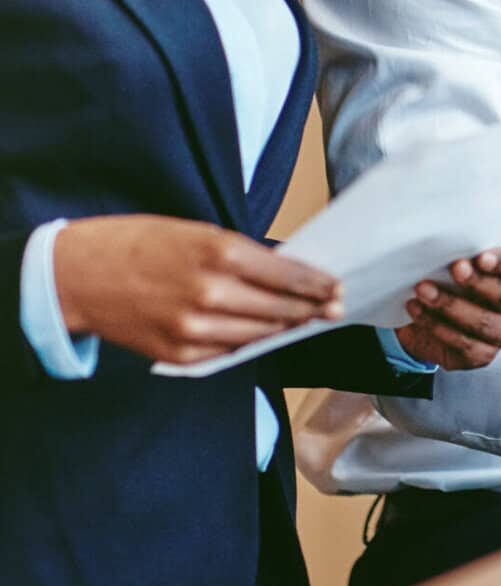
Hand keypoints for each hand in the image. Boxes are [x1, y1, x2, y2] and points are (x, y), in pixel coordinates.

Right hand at [52, 216, 341, 364]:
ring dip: (284, 328)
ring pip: (259, 334)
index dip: (318, 284)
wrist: (79, 275)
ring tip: (303, 321)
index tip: (336, 287)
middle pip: (281, 309)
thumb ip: (243, 255)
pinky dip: (246, 343)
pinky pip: (228, 352)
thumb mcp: (199, 232)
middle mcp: (212, 293)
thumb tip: (286, 272)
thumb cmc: (141, 243)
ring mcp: (195, 328)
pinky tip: (259, 334)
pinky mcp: (178, 354)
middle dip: (311, 309)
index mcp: (220, 252)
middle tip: (332, 308)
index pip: (288, 275)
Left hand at [395, 243, 500, 369]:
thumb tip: (445, 245)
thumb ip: (460, 252)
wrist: (425, 315)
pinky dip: (438, 327)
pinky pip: (465, 345)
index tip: (481, 257)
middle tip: (454, 269)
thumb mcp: (454, 260)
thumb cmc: (446, 280)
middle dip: (477, 283)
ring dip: (451, 306)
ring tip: (423, 290)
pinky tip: (418, 312)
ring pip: (485, 323)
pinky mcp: (482, 354)